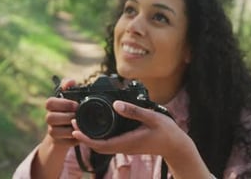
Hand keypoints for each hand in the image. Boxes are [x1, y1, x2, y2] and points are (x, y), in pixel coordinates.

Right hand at [44, 78, 78, 146]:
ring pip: (54, 131)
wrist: (68, 131)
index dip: (63, 104)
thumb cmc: (70, 110)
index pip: (49, 103)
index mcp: (52, 106)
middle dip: (67, 117)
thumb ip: (69, 87)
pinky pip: (63, 143)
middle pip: (50, 118)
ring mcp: (52, 131)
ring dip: (69, 128)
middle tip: (78, 116)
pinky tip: (80, 135)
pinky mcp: (57, 143)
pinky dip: (73, 139)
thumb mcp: (71, 97)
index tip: (77, 105)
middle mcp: (49, 118)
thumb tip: (71, 81)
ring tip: (79, 125)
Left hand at [71, 100, 186, 158]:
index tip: (74, 129)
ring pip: (103, 145)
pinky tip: (98, 125)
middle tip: (73, 122)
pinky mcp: (128, 144)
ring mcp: (126, 147)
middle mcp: (124, 147)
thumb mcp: (151, 117)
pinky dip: (100, 136)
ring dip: (90, 137)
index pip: (100, 144)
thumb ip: (134, 111)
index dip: (85, 138)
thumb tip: (116, 104)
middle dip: (83, 137)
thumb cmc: (166, 132)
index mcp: (127, 142)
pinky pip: (110, 142)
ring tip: (81, 123)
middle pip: (98, 146)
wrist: (176, 146)